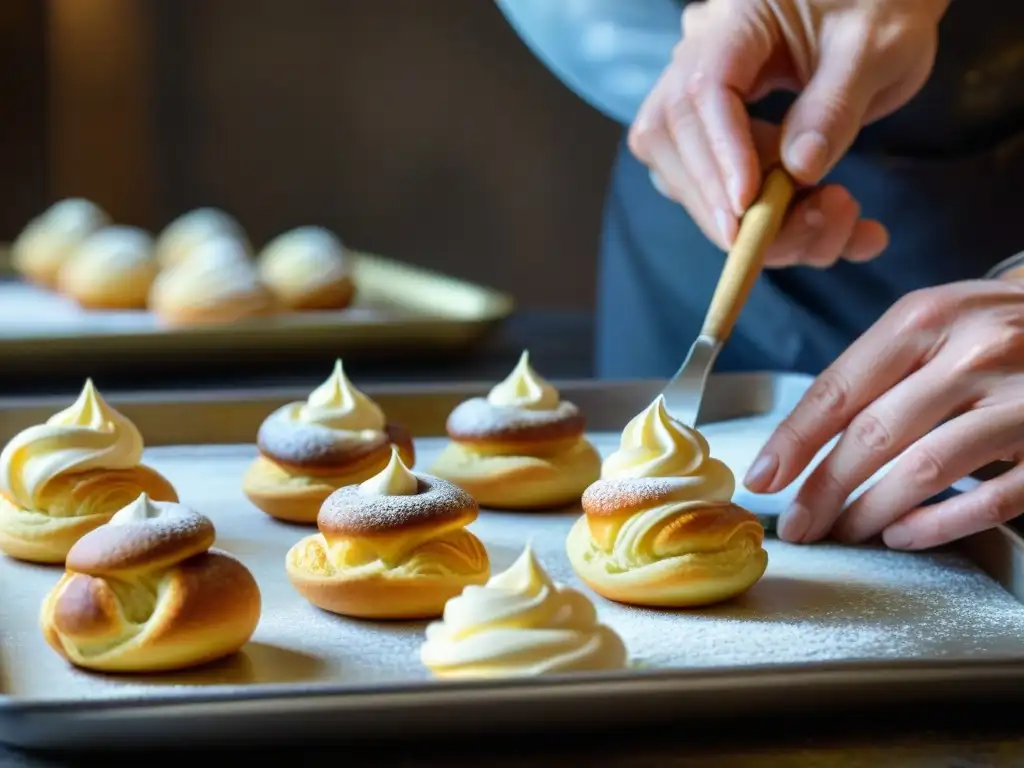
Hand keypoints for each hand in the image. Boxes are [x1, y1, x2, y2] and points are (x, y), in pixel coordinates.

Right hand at [629, 0, 949, 267]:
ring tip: (839, 215)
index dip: (722, 153)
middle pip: (675, 143)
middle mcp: (698, 64)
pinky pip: (716, 194)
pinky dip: (771, 226)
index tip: (749, 204)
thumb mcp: (877, 47)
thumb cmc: (879, 8)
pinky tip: (835, 226)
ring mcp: (698, 106)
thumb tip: (799, 170)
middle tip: (810, 228)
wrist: (876, 9)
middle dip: (730, 204)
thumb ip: (836, 104)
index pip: (704, 92)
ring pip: (684, 179)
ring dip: (754, 223)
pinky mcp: (713, 141)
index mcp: (735, 24)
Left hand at [743, 280, 1023, 549]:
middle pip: (873, 434)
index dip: (794, 441)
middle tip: (798, 524)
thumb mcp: (933, 324)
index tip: (763, 478)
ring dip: (870, 511)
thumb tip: (802, 443)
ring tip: (843, 532)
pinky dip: (936, 525)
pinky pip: (991, 499)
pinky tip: (902, 535)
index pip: (839, 389)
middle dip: (823, 489)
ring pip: (924, 469)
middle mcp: (973, 352)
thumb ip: (876, 370)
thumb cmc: (991, 330)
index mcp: (924, 318)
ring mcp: (1020, 399)